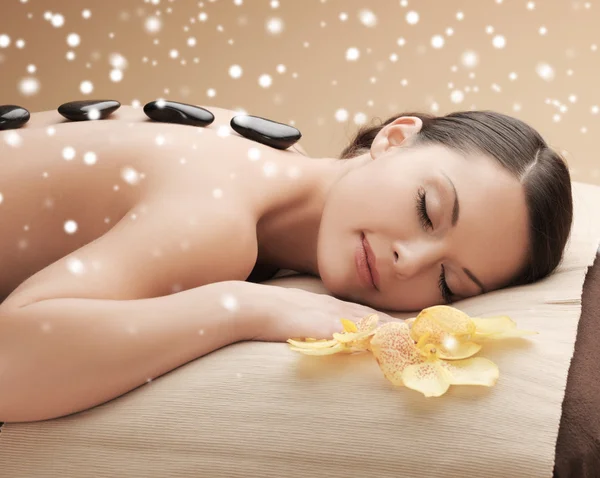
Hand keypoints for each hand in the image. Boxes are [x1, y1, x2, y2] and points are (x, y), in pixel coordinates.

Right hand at [250, 285, 400, 342]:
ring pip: (364, 321)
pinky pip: (348, 331)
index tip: (403, 326)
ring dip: (387, 328)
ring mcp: (325, 314)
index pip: (361, 313)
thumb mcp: (293, 317)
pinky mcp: (318, 324)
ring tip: (409, 336)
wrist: (248, 305)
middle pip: (369, 315)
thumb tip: (322, 335)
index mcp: (326, 305)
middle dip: (393, 323)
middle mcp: (331, 306)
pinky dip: (365, 335)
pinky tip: (379, 341)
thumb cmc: (266, 312)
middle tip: (418, 333)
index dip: (383, 319)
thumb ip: (309, 324)